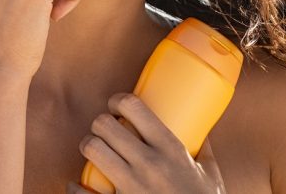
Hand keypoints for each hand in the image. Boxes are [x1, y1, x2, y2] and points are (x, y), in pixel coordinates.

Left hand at [69, 93, 226, 193]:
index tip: (115, 106)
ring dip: (89, 146)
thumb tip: (201, 130)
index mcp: (172, 150)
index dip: (118, 100)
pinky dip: (75, 187)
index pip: (134, 107)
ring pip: (91, 149)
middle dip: (100, 124)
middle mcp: (149, 165)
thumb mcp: (210, 176)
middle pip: (104, 125)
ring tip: (95, 150)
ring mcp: (131, 188)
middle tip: (105, 130)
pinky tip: (78, 185)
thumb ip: (203, 151)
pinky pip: (81, 193)